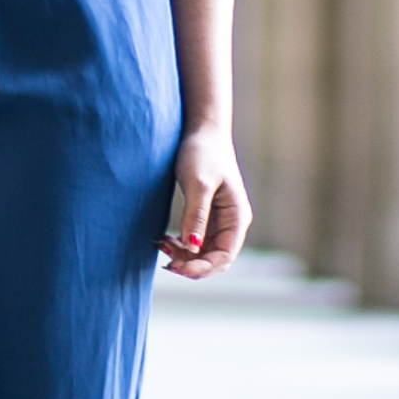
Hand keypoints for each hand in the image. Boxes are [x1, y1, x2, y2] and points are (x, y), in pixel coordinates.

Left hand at [160, 126, 248, 280]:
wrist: (201, 130)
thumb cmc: (203, 152)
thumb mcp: (199, 183)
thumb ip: (196, 215)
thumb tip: (192, 247)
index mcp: (237, 217)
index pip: (225, 256)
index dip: (202, 268)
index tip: (177, 268)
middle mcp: (232, 223)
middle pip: (215, 259)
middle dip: (192, 265)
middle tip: (165, 261)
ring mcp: (219, 221)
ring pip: (203, 253)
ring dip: (184, 257)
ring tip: (161, 245)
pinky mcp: (206, 216)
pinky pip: (196, 242)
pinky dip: (181, 246)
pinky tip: (165, 240)